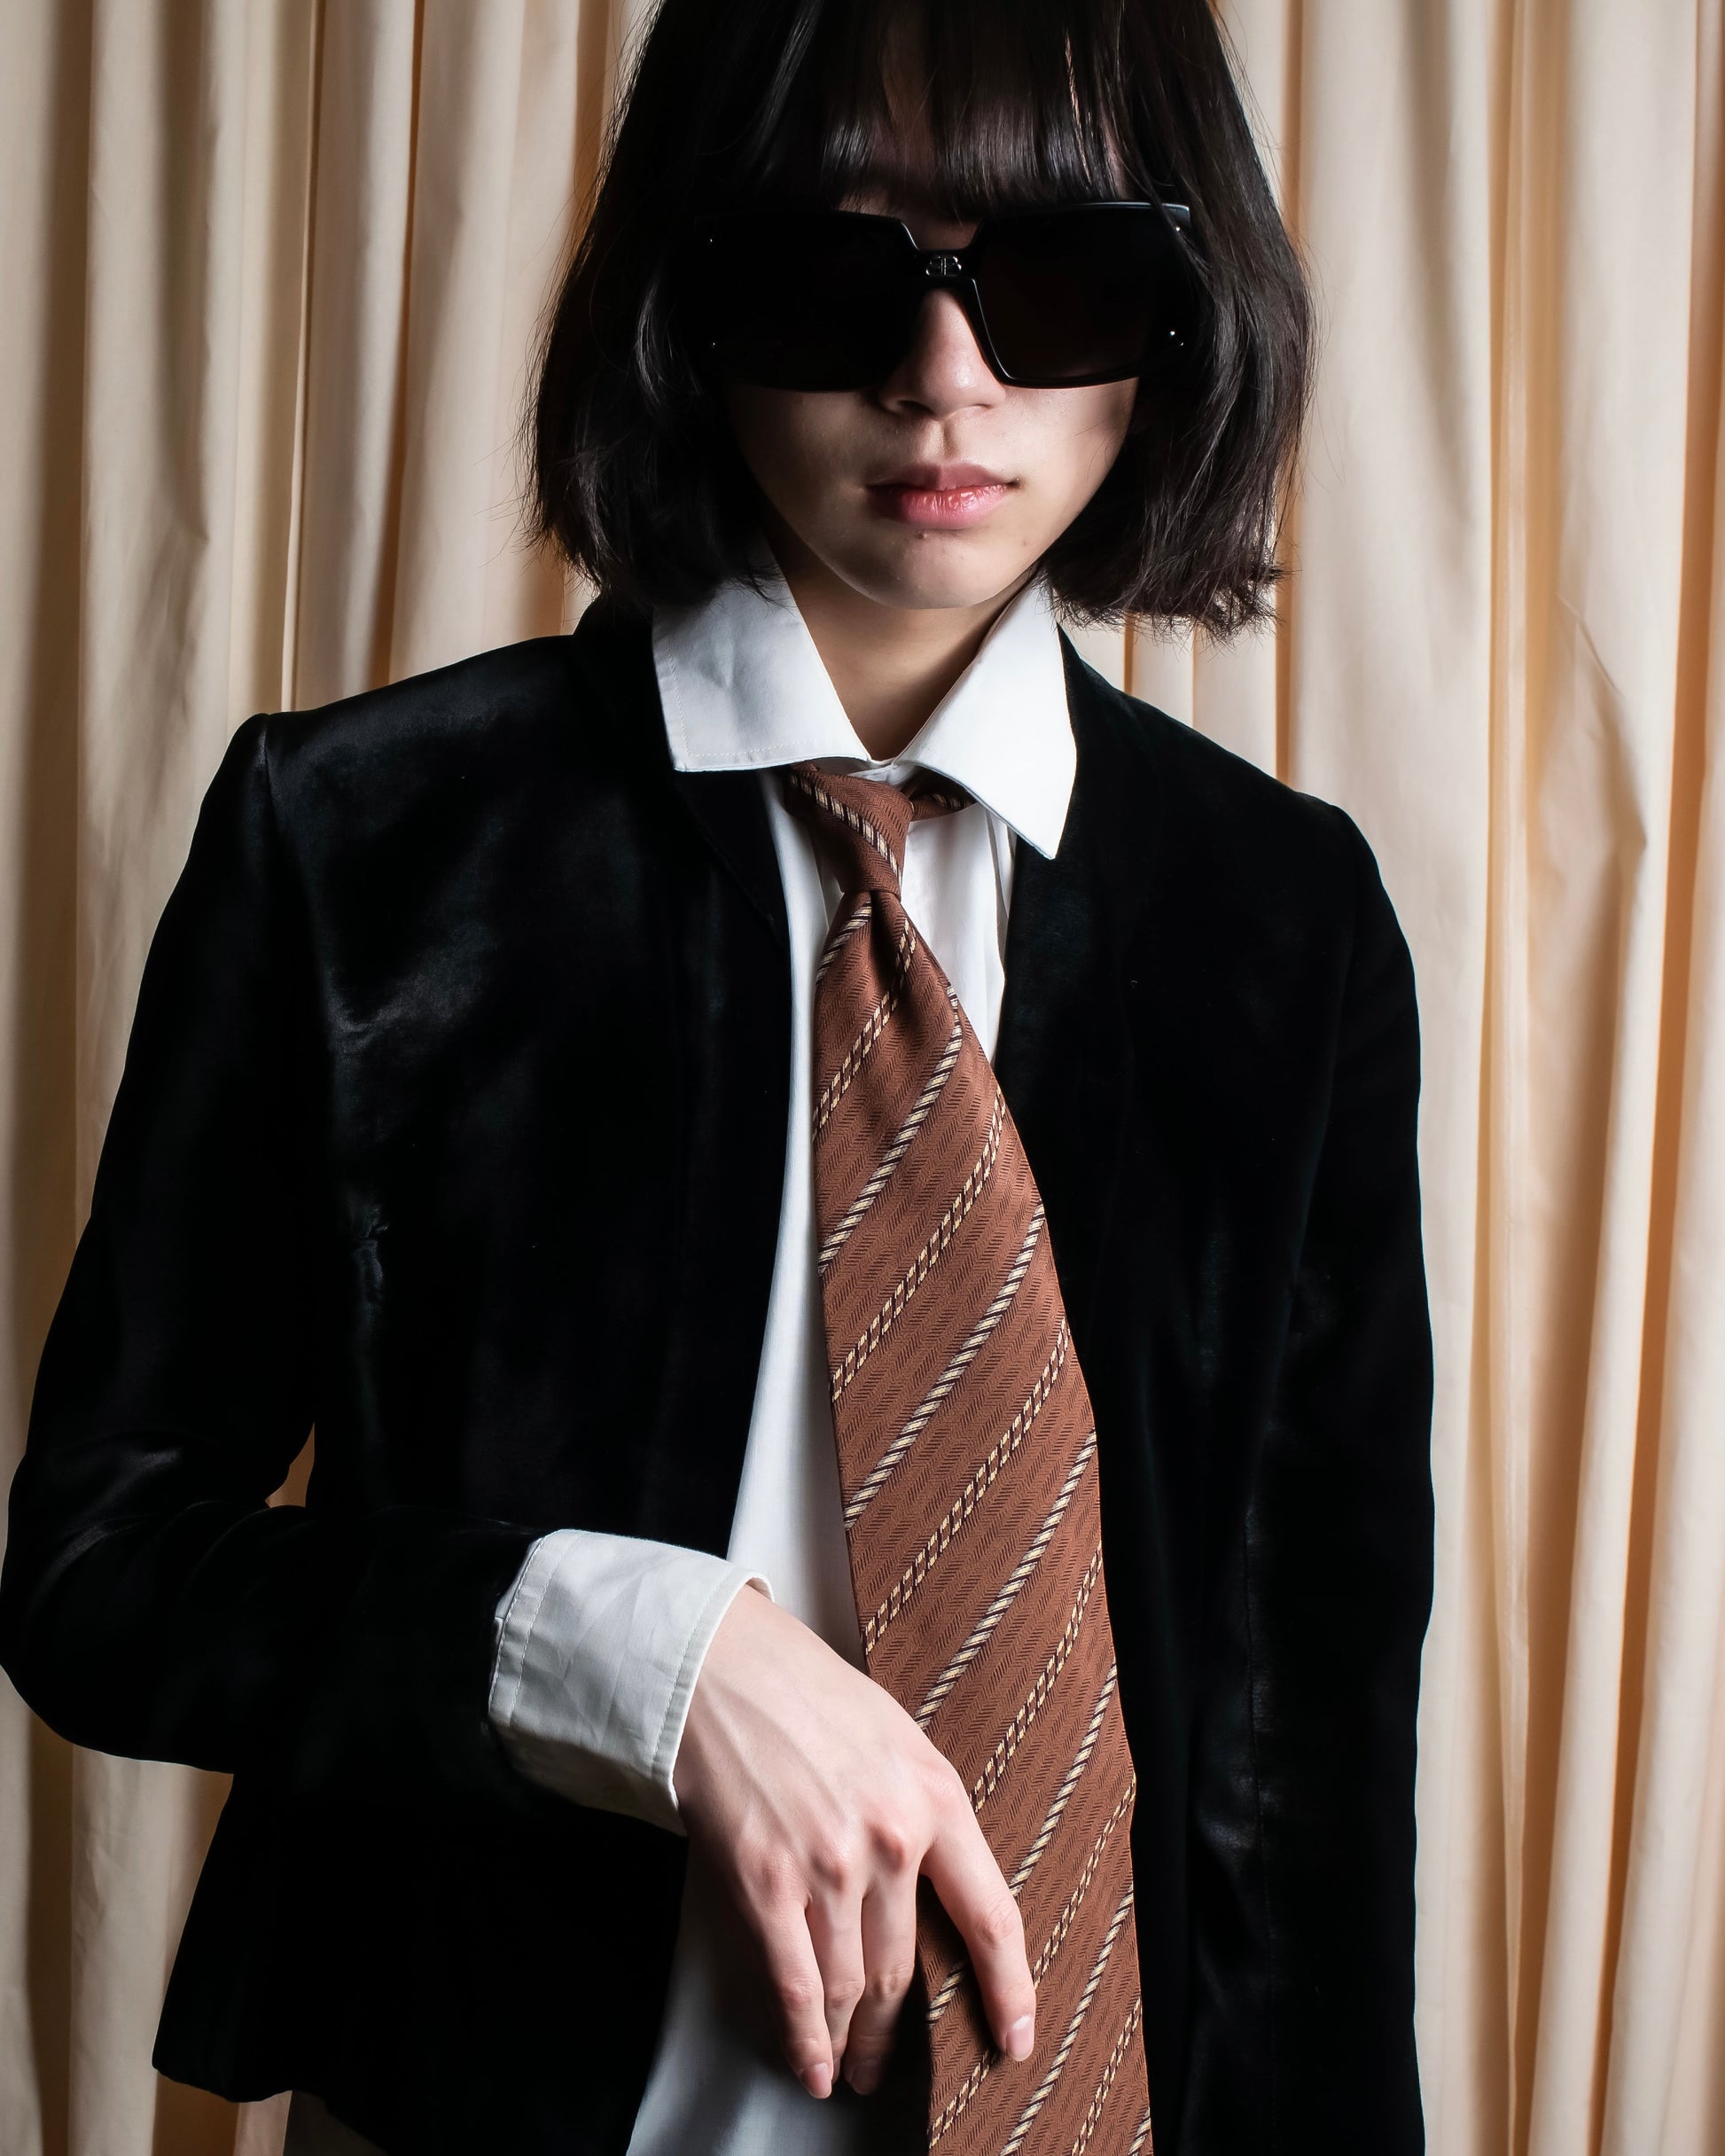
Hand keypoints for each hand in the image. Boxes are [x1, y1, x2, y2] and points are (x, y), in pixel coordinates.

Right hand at [673, 1583, 1035, 2098]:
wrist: (721, 1666)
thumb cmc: (803, 1690)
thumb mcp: (893, 1736)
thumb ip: (917, 1807)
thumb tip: (927, 1880)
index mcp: (935, 1797)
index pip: (991, 1916)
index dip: (1008, 1989)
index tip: (1015, 2039)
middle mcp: (891, 1839)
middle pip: (903, 1968)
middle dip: (893, 2032)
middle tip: (884, 2065)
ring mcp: (830, 1866)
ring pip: (850, 1986)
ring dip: (847, 2041)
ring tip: (843, 2068)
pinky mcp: (769, 1884)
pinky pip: (797, 1985)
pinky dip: (804, 2038)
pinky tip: (810, 2064)